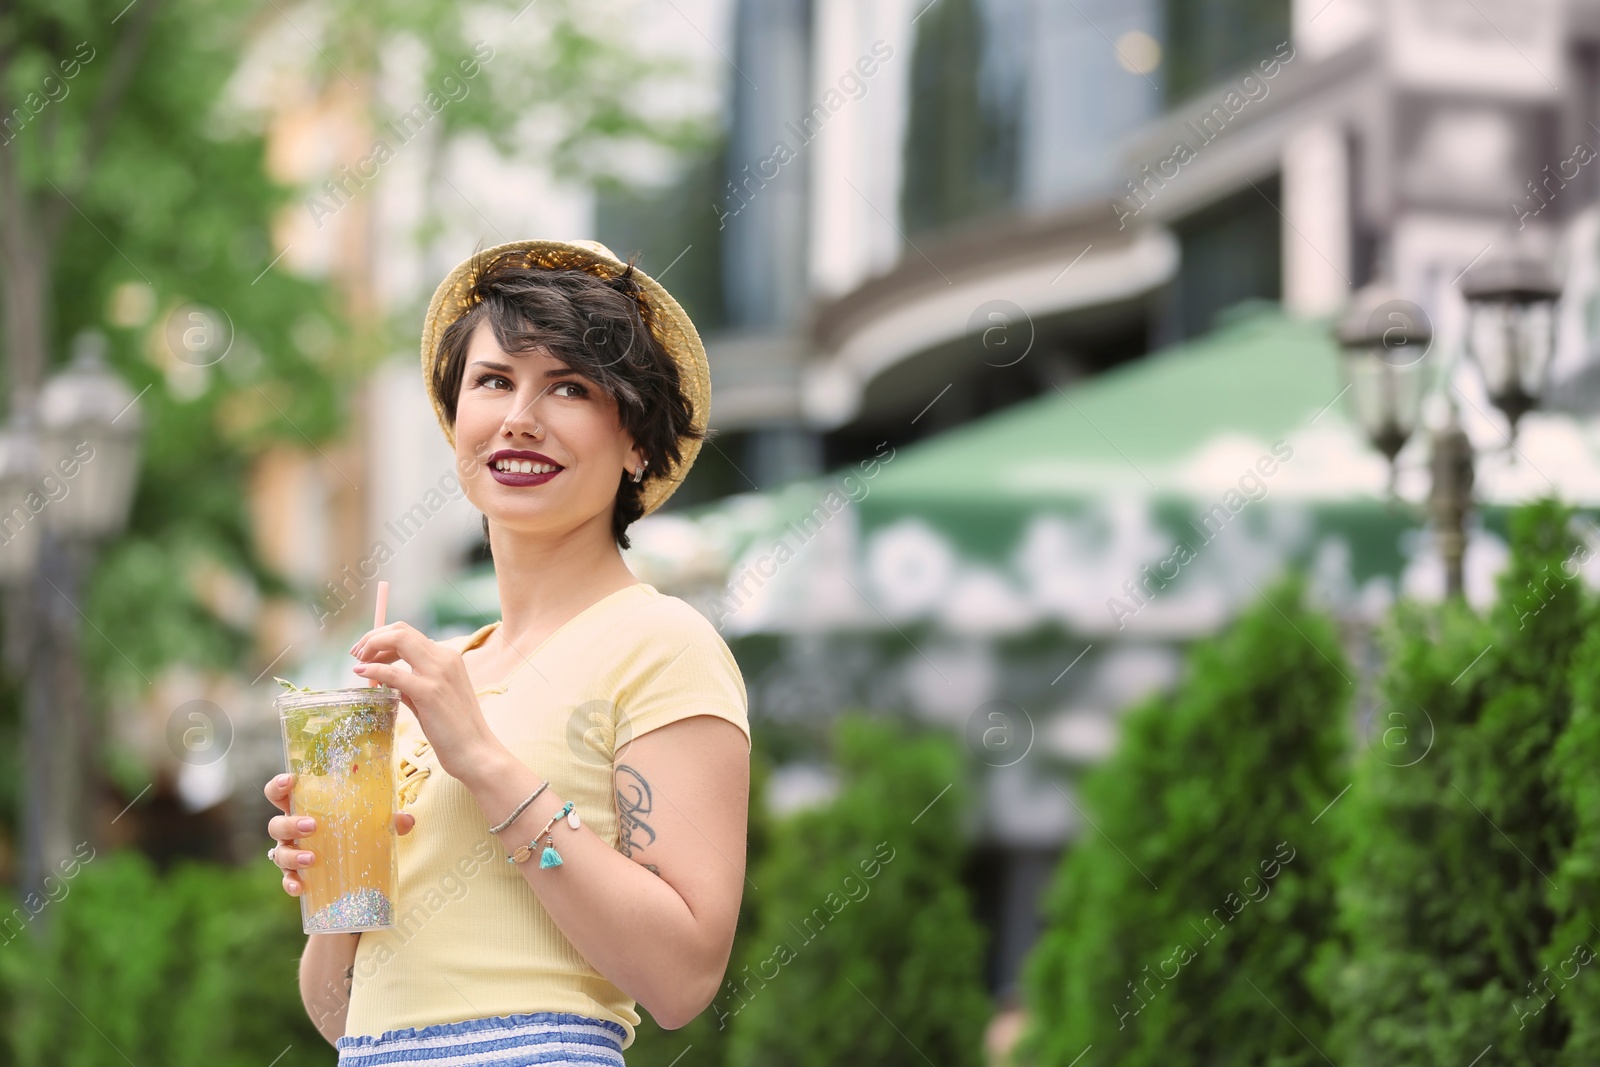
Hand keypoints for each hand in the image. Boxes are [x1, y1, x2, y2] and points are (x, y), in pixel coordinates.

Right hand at [264, 772, 414, 897]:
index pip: (280, 794)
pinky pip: (286, 880)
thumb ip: (389, 819)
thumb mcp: (372, 823)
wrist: (353, 867)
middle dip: (290, 824)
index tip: (290, 781)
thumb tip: (407, 820)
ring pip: (278, 852)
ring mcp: (291, 853)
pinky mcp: (295, 875)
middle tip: (313, 826)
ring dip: (292, 855)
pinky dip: (290, 883)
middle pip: (276, 824)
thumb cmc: (356, 833)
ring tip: (312, 859)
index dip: (279, 786)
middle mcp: (292, 830)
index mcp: (305, 808)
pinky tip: (300, 887)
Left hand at [348, 621, 504, 782]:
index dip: (383, 638)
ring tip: (357, 661)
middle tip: (356, 653)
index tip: (366, 652)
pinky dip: (374, 669)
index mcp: (448, 658)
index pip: (409, 634)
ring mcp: (438, 673)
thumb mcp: (432, 698)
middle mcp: (444, 658)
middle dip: (373, 637)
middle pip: (401, 630)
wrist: (476, 751)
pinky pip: (394, 673)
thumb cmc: (455, 730)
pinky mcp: (429, 692)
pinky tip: (361, 673)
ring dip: (372, 646)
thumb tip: (385, 678)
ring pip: (399, 640)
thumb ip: (411, 684)